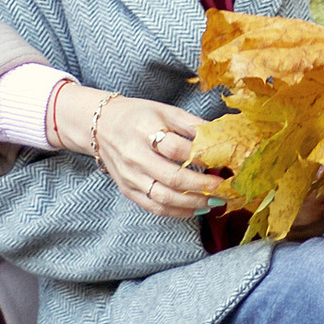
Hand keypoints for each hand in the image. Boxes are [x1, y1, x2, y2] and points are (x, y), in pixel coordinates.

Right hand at [65, 89, 222, 220]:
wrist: (101, 127)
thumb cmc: (138, 116)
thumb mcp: (164, 111)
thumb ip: (192, 124)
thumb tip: (222, 137)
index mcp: (143, 130)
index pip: (174, 148)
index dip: (199, 156)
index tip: (220, 160)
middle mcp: (134, 156)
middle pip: (170, 177)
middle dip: (200, 186)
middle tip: (222, 188)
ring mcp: (130, 176)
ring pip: (163, 198)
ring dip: (192, 203)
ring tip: (214, 202)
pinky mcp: (128, 190)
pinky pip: (154, 207)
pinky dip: (177, 212)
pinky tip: (195, 209)